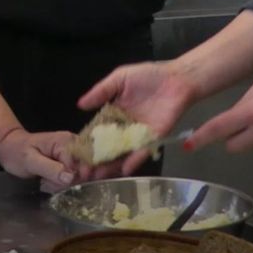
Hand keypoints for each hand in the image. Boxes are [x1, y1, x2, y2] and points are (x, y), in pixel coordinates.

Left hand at [0, 127, 78, 192]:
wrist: (11, 147)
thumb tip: (70, 177)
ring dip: (64, 184)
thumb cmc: (18, 151)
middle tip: (47, 182)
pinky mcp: (70, 160)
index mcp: (66, 142)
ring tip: (46, 181)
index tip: (54, 184)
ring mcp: (73, 153)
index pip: (80, 165)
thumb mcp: (30, 161)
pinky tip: (50, 181)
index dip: (71, 179)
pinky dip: (63, 183)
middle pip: (84, 170)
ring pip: (79, 176)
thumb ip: (50, 169)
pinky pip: (74, 176)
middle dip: (67, 182)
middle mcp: (74, 145)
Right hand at [76, 60, 198, 174]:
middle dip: (96, 160)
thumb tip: (80, 105)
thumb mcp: (120, 78)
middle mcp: (124, 126)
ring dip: (111, 165)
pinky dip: (134, 160)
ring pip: (122, 153)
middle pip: (107, 146)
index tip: (75, 155)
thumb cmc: (148, 76)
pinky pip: (142, 151)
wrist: (178, 79)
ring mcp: (139, 134)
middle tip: (83, 173)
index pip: (97, 131)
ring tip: (97, 176)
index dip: (87, 143)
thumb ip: (101, 92)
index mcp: (114, 112)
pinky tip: (124, 169)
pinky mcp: (154, 138)